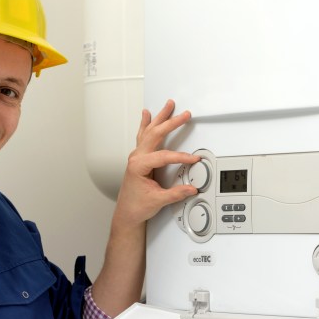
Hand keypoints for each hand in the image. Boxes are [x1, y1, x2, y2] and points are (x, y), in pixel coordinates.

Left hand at [113, 99, 199, 227]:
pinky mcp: (139, 158)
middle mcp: (136, 158)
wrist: (127, 213)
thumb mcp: (158, 201)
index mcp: (138, 166)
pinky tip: (146, 114)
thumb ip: (176, 194)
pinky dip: (146, 124)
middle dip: (171, 123)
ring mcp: (136, 156)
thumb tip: (191, 188)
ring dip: (160, 117)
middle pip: (155, 134)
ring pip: (149, 131)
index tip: (192, 159)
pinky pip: (143, 136)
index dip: (180, 157)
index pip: (163, 156)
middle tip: (184, 115)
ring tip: (168, 105)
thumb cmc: (136, 206)